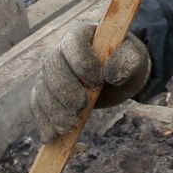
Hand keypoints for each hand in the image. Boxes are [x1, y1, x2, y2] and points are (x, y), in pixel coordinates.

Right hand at [31, 24, 150, 140]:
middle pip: (53, 68)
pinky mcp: (47, 92)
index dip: (82, 62)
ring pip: (43, 89)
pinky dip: (43, 121)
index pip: (73, 43)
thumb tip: (111, 75)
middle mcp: (60, 51)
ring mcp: (50, 72)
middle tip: (82, 108)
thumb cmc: (125, 61)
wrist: (118, 75)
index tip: (98, 82)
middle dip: (65, 91)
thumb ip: (127, 61)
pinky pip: (38, 105)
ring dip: (54, 110)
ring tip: (70, 126)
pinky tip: (51, 137)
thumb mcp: (134, 58)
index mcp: (81, 35)